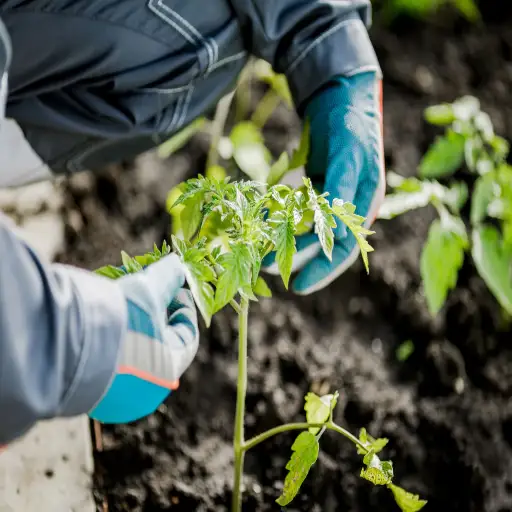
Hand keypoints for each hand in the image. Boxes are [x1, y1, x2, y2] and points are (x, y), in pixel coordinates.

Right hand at [89, 254, 198, 423]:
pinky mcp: (88, 390)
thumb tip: (178, 266)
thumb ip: (166, 277)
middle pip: (158, 342)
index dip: (183, 308)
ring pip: (131, 349)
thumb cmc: (114, 319)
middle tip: (146, 287)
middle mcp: (143, 391)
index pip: (187, 337)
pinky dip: (110, 336)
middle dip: (153, 311)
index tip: (175, 287)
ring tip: (120, 295)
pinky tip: (100, 312)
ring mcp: (114, 394)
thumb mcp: (146, 291)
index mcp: (167, 371)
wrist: (55, 342)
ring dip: (130, 320)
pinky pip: (108, 360)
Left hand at [263, 71, 384, 293]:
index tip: (299, 286)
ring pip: (306, 229)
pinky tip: (264, 225)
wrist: (338, 96)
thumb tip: (336, 234)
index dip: (322, 270)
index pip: (343, 248)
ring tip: (260, 252)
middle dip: (295, 258)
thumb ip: (341, 190)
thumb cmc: (350, 123)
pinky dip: (281, 220)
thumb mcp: (348, 154)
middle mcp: (347, 206)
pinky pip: (296, 211)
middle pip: (321, 244)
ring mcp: (329, 198)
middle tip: (266, 268)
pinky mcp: (314, 188)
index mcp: (364, 204)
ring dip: (285, 241)